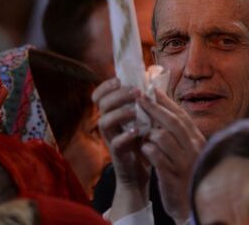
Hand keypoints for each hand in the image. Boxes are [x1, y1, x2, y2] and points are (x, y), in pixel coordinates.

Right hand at [93, 78, 149, 217]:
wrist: (138, 171)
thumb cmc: (140, 140)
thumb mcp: (140, 118)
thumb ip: (140, 101)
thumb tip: (149, 77)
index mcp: (111, 113)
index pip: (99, 95)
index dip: (105, 85)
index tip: (119, 79)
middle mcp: (107, 124)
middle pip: (102, 104)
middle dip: (118, 95)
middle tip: (136, 92)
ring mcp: (110, 138)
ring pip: (104, 121)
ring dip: (120, 113)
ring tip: (135, 111)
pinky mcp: (117, 153)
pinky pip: (116, 142)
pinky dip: (126, 135)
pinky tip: (138, 130)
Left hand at [138, 89, 205, 224]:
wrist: (189, 204)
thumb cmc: (186, 173)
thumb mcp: (188, 150)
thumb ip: (179, 132)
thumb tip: (164, 108)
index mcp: (197, 139)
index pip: (181, 115)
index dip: (166, 102)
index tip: (152, 90)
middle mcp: (193, 148)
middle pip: (172, 122)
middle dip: (154, 108)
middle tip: (139, 97)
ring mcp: (183, 162)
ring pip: (163, 137)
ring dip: (149, 132)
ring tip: (141, 132)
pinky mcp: (171, 176)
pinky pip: (156, 157)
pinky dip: (147, 150)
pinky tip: (143, 149)